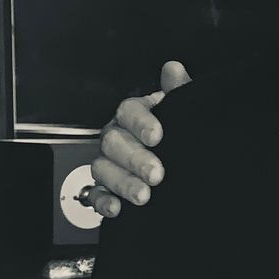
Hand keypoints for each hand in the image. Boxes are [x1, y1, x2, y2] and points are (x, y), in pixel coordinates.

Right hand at [87, 61, 191, 218]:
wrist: (179, 165)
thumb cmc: (175, 132)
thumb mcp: (183, 112)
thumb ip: (179, 92)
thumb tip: (173, 70)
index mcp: (134, 115)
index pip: (129, 111)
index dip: (141, 122)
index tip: (157, 135)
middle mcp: (117, 136)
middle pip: (113, 141)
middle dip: (134, 159)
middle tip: (156, 173)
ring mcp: (108, 162)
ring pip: (102, 168)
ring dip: (122, 182)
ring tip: (144, 195)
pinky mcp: (105, 188)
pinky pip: (95, 194)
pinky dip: (103, 202)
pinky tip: (117, 209)